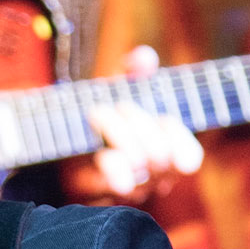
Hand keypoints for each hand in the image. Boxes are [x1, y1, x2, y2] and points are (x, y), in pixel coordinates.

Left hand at [62, 47, 203, 200]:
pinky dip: (112, 162)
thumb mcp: (118, 86)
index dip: (177, 138)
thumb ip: (134, 71)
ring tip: (99, 113)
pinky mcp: (102, 192)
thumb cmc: (100, 115)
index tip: (163, 119)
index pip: (189, 159)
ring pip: (139, 162)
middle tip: (120, 105)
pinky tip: (102, 152)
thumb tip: (144, 57)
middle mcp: (151, 176)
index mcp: (165, 153)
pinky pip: (117, 181)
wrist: (60, 142)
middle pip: (160, 154)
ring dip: (119, 130)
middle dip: (139, 121)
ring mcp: (127, 187)